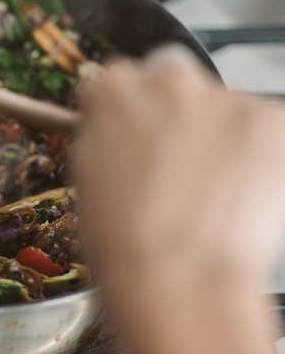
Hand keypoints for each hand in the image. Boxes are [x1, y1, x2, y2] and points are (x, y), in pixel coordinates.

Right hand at [73, 45, 284, 294]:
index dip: (127, 112)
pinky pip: (267, 128)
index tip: (133, 135)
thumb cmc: (125, 240)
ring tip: (213, 190)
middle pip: (174, 77)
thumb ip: (106, 135)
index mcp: (113, 91)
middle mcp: (169, 82)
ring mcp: (225, 99)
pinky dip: (260, 154)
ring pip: (225, 106)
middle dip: (176, 110)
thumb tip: (120, 130)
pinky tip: (241, 191)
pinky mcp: (273, 122)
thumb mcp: (87, 177)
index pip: (118, 80)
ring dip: (220, 134)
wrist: (179, 276)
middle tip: (177, 161)